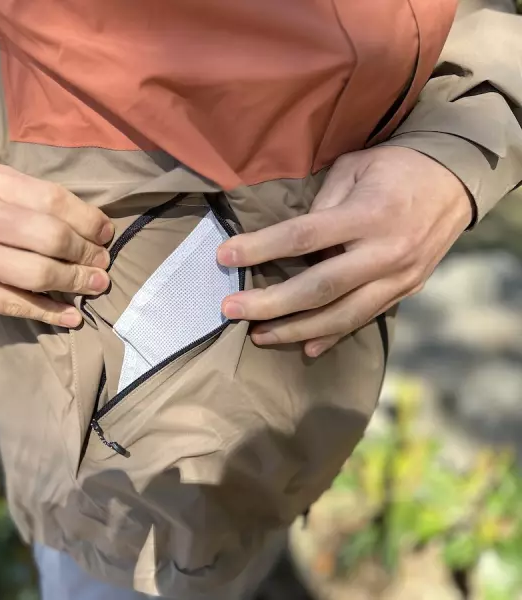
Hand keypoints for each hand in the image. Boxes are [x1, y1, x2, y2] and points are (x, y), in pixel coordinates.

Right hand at [0, 164, 113, 326]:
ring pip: (37, 274)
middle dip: (86, 255)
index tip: (105, 235)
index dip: (88, 220)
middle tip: (102, 265)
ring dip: (75, 283)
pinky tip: (71, 317)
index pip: (53, 200)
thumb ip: (33, 200)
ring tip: (95, 285)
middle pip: (50, 238)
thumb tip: (93, 228)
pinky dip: (49, 312)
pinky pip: (16, 304)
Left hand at [217, 146, 472, 356]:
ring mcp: (398, 278)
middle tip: (230, 310)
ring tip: (258, 335)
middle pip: (319, 288)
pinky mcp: (406, 291)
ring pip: (341, 315)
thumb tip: (289, 241)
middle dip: (270, 303)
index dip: (261, 248)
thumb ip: (321, 205)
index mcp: (368, 215)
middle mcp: (384, 253)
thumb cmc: (396, 167)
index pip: (304, 236)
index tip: (224, 256)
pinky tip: (306, 348)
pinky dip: (333, 336)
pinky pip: (364, 320)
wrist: (458, 181)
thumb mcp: (354, 168)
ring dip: (295, 329)